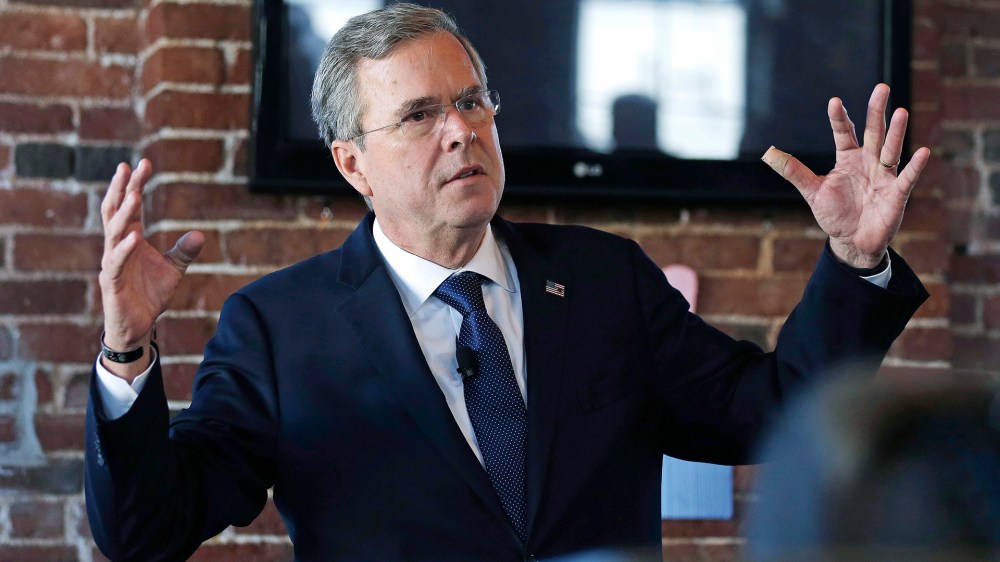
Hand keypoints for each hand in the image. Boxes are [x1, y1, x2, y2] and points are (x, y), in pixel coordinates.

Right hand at [99, 159, 203, 378]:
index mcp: (130, 239)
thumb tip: (200, 234)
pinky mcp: (111, 283)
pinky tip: (134, 236)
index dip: (135, 185)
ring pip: (113, 233)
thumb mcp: (173, 270)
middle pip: (115, 211)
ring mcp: (111, 263)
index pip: (131, 207)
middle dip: (122, 188)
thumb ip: (183, 251)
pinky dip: (124, 248)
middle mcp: (117, 246)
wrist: (139, 326)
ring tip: (134, 195)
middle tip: (127, 166)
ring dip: (124, 214)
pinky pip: (115, 262)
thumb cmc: (149, 295)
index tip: (143, 163)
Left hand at [762, 84, 930, 267]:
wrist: (852, 241)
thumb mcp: (812, 192)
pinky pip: (907, 177)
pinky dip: (914, 166)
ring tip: (901, 112)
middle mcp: (868, 162)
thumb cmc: (834, 214)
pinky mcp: (896, 193)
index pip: (844, 133)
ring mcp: (884, 176)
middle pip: (873, 132)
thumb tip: (769, 154)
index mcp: (847, 159)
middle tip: (881, 88)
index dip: (839, 118)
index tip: (834, 101)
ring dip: (896, 132)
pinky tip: (923, 151)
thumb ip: (795, 172)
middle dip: (876, 112)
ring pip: (891, 149)